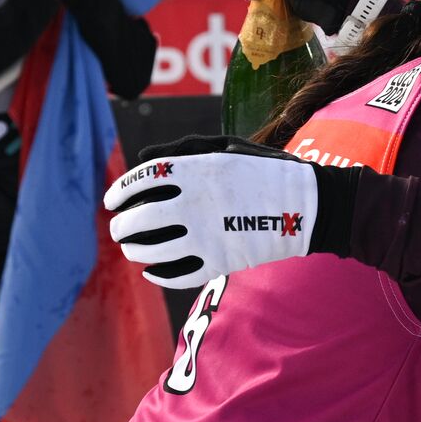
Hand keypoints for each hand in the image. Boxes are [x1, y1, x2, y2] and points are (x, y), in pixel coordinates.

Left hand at [105, 143, 319, 288]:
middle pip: (140, 217)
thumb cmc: (267, 169)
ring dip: (135, 251)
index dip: (120, 191)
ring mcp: (208, 234)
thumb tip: (142, 158)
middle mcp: (196, 201)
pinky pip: (179, 274)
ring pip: (154, 249)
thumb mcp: (228, 146)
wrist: (309, 204)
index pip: (142, 180)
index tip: (111, 201)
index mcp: (197, 169)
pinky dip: (160, 275)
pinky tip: (152, 271)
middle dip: (122, 225)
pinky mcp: (221, 261)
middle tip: (118, 228)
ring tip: (131, 249)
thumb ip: (183, 148)